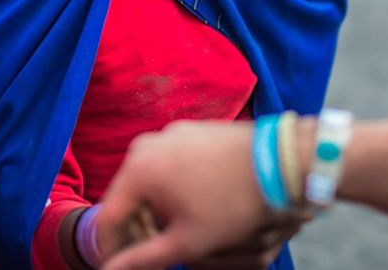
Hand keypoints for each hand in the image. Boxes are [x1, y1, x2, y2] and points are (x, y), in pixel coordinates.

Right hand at [96, 120, 308, 269]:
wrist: (279, 161)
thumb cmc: (233, 203)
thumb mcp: (188, 241)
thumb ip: (144, 258)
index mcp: (138, 169)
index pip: (108, 218)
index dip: (112, 250)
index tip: (121, 267)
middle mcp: (146, 145)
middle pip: (127, 197)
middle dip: (137, 230)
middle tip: (155, 255)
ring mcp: (169, 134)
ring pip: (148, 181)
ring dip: (154, 210)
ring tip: (177, 234)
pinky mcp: (189, 131)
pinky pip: (167, 164)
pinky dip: (171, 188)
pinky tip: (194, 207)